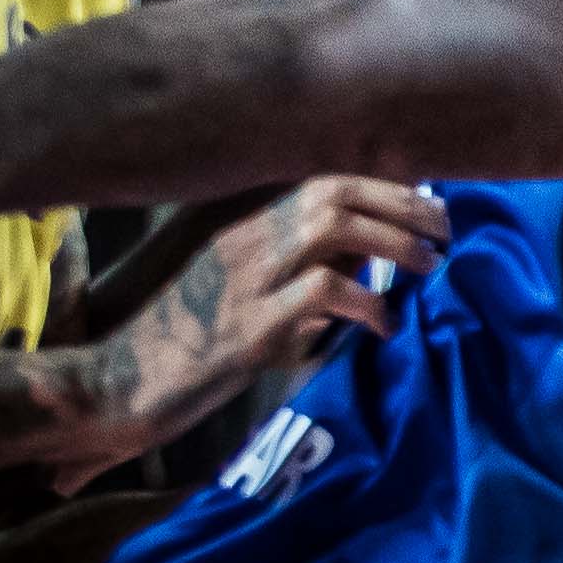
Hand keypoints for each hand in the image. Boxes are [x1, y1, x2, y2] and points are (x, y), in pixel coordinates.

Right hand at [54, 178, 449, 487]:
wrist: (118, 385)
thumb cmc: (186, 341)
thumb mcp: (242, 290)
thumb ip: (299, 266)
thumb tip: (371, 254)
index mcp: (241, 227)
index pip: (321, 178)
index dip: (382, 182)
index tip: (429, 198)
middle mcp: (244, 240)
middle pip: (337, 191)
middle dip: (402, 203)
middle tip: (445, 229)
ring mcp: (246, 279)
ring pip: (335, 226)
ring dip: (394, 242)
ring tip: (430, 267)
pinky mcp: (251, 326)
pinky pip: (325, 293)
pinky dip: (368, 303)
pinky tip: (385, 326)